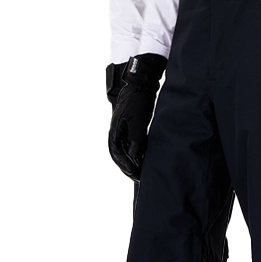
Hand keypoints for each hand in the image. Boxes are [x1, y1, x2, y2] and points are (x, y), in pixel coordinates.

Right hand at [108, 54, 166, 179]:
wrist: (142, 83)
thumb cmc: (138, 100)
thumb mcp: (137, 120)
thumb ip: (136, 138)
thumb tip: (135, 156)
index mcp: (115, 130)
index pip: (116, 152)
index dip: (124, 164)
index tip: (133, 174)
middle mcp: (118, 132)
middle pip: (120, 154)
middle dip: (128, 167)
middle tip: (138, 178)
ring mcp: (124, 129)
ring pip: (127, 150)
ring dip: (133, 161)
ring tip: (142, 173)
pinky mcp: (132, 127)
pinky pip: (133, 144)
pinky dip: (138, 153)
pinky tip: (145, 159)